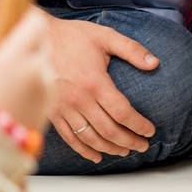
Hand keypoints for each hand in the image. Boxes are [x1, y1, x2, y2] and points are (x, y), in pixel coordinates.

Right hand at [0, 15, 54, 135]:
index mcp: (18, 55)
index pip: (37, 23)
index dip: (30, 19)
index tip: (23, 20)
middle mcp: (38, 67)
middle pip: (43, 42)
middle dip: (31, 43)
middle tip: (15, 51)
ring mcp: (47, 85)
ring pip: (46, 63)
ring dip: (35, 63)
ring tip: (14, 77)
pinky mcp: (52, 101)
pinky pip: (48, 81)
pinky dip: (38, 81)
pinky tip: (21, 92)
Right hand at [41, 15, 158, 163]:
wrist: (37, 38)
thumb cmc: (72, 36)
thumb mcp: (105, 36)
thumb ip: (131, 49)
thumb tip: (155, 62)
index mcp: (94, 83)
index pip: (122, 113)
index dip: (139, 125)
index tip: (150, 131)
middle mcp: (79, 99)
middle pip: (109, 131)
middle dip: (129, 142)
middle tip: (142, 146)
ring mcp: (63, 108)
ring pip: (90, 138)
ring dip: (109, 149)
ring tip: (124, 151)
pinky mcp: (52, 112)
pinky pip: (69, 138)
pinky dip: (84, 150)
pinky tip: (96, 155)